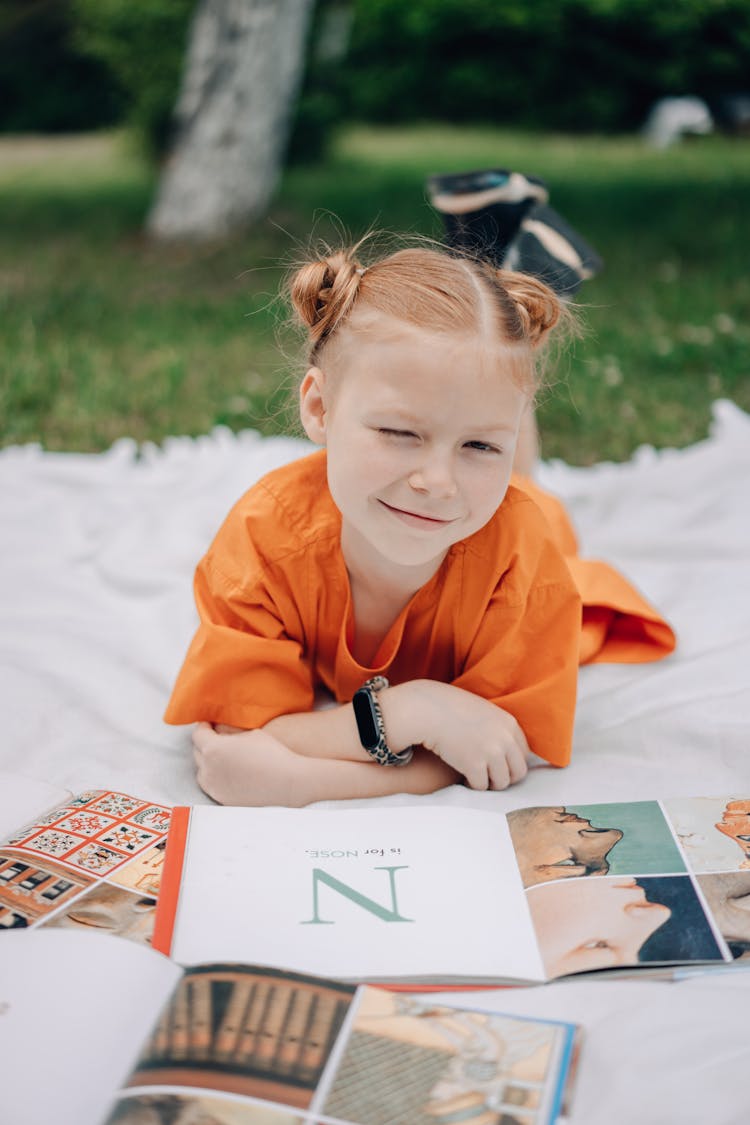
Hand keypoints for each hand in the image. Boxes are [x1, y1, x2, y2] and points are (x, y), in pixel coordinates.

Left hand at [192, 723, 310, 805]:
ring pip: (202, 770)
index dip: (205, 726)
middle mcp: (208, 769)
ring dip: (209, 761)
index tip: (210, 724)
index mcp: (213, 749)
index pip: (199, 733)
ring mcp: (213, 786)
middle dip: (206, 742)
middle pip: (198, 751)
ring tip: (224, 757)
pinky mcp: (221, 799)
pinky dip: (215, 777)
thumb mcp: (249, 733)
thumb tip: (217, 728)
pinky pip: (211, 785)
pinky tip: (229, 771)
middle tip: (218, 737)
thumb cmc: (271, 754)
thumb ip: (227, 730)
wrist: (287, 783)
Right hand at [391, 681, 528, 790]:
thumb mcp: (484, 713)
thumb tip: (508, 755)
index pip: (524, 754)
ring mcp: (491, 752)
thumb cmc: (451, 709)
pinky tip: (463, 775)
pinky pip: (480, 786)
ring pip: (501, 783)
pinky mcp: (474, 765)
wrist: (427, 709)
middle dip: (503, 777)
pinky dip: (472, 784)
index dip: (511, 763)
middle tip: (488, 776)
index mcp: (509, 724)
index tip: (498, 766)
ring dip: (488, 783)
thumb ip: (499, 730)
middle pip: (518, 772)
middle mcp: (505, 739)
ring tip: (474, 775)